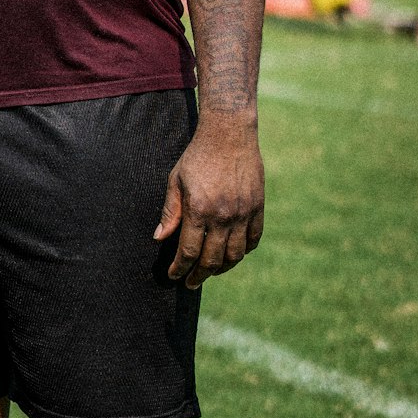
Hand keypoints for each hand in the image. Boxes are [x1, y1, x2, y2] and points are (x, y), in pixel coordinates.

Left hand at [154, 116, 263, 288]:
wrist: (229, 133)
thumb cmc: (197, 155)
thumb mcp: (176, 180)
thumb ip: (170, 212)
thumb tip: (160, 239)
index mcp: (199, 210)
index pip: (188, 252)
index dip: (179, 268)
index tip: (174, 275)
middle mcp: (223, 216)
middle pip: (212, 260)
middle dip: (199, 276)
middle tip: (190, 283)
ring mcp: (243, 213)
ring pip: (235, 255)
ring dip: (222, 269)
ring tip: (211, 272)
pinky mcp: (258, 207)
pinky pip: (253, 239)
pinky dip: (244, 251)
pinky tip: (234, 254)